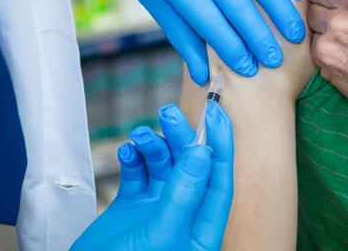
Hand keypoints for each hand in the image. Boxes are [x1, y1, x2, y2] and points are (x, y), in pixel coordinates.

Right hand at [70, 103, 233, 250]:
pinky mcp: (131, 208)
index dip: (220, 144)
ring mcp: (156, 210)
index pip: (218, 179)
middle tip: (169, 113)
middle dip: (182, 138)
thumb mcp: (162, 234)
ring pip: (163, 166)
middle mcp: (182, 214)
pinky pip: (137, 174)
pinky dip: (133, 159)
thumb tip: (204, 152)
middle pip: (190, 166)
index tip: (217, 113)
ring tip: (141, 135)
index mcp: (201, 227)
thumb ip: (184, 194)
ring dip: (154, 146)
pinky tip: (127, 152)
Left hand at [96, 0, 305, 85]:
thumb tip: (203, 78)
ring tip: (295, 34)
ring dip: (280, 9)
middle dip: (259, 37)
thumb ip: (182, 37)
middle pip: (239, 5)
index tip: (249, 69)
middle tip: (275, 60)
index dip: (232, 50)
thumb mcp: (155, 0)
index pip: (212, 24)